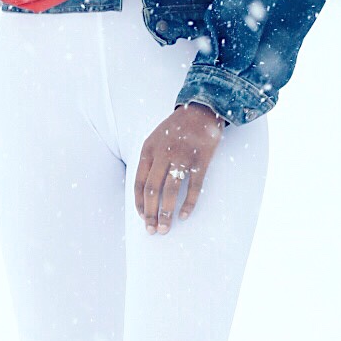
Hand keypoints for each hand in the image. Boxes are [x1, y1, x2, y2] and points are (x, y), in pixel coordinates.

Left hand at [134, 104, 225, 233]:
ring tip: (165, 228)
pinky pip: (193, 187)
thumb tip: (145, 191)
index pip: (139, 183)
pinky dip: (188, 204)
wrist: (201, 109)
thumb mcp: (155, 139)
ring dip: (165, 213)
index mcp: (148, 150)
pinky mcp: (201, 160)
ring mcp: (182, 157)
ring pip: (170, 191)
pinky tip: (184, 215)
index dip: (139, 204)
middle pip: (152, 190)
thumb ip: (149, 161)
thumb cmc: (176, 128)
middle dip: (150, 214)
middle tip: (152, 230)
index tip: (142, 218)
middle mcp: (163, 154)